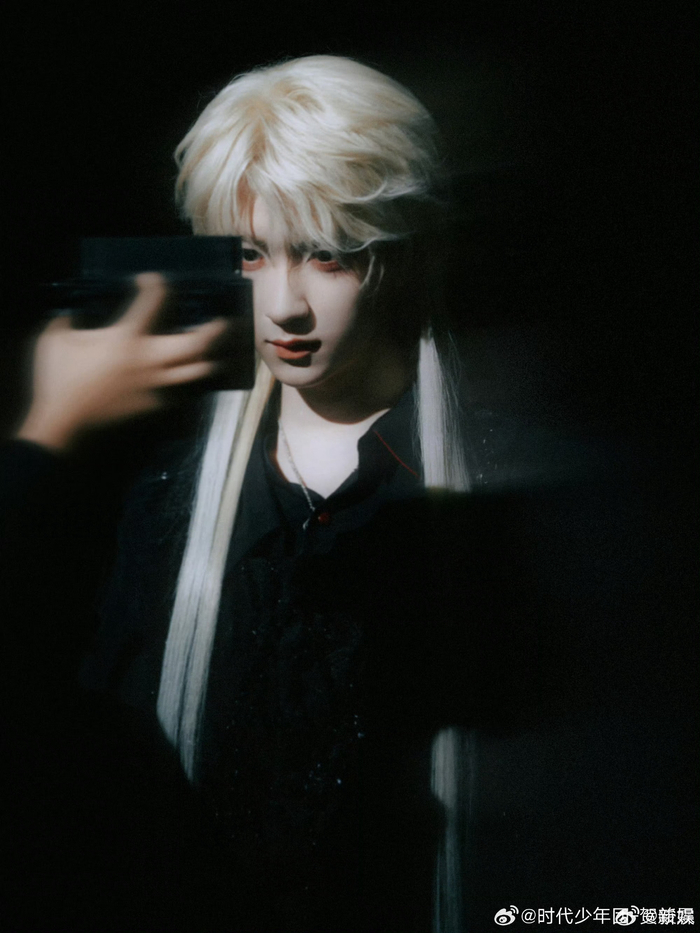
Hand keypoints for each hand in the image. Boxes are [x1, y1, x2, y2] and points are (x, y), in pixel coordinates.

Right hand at [16, 273, 228, 450]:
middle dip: (213, 331)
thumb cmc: (58, 379)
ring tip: (215, 353)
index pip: (151, 302)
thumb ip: (66, 322)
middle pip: (195, 344)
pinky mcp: (154, 405)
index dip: (155, 285)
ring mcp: (155, 385)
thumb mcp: (54, 340)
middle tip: (223, 322)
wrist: (66, 423)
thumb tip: (71, 315)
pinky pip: (180, 392)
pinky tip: (189, 378)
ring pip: (195, 371)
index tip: (152, 279)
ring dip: (208, 359)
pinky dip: (187, 383)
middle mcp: (149, 360)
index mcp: (126, 338)